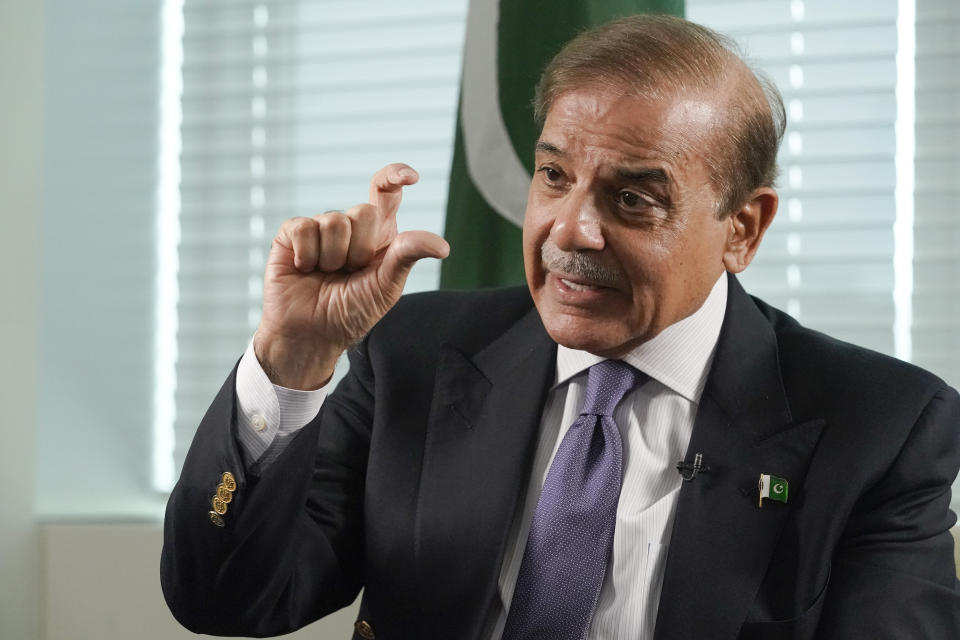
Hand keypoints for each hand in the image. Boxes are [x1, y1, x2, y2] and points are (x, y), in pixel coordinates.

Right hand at [253, 163, 448, 388]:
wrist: (311, 334)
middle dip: (359, 250)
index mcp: (378, 235)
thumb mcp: (385, 287)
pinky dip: (306, 255)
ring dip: (332, 258)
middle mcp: (350, 227)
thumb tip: (442, 246)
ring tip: (326, 275)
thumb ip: (407, 256)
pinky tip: (304, 269)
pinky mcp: (291, 235)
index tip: (411, 177)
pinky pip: (303, 228)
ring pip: (333, 221)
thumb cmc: (351, 313)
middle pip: (363, 212)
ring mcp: (319, 228)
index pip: (386, 193)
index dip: (395, 176)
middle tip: (350, 273)